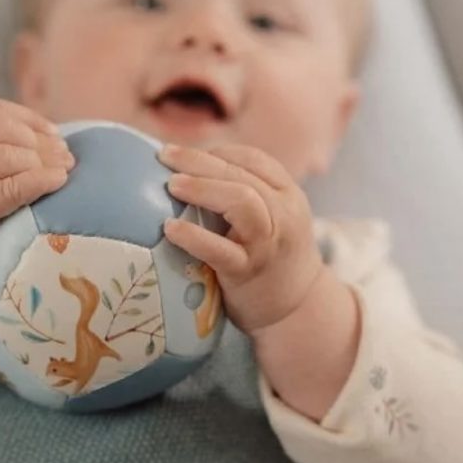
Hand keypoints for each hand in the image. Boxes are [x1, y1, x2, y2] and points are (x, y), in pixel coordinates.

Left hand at [158, 143, 325, 334]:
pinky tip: (170, 228)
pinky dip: (193, 236)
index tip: (186, 153)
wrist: (296, 311)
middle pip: (241, 175)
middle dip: (200, 162)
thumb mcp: (273, 218)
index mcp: (288, 195)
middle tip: (165, 156)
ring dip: (201, 188)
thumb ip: (245, 194)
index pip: (253, 159)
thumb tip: (188, 169)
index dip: (217, 151)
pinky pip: (220, 250)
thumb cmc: (271, 259)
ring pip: (241, 201)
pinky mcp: (249, 272)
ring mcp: (268, 243)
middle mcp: (284, 213)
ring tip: (171, 185)